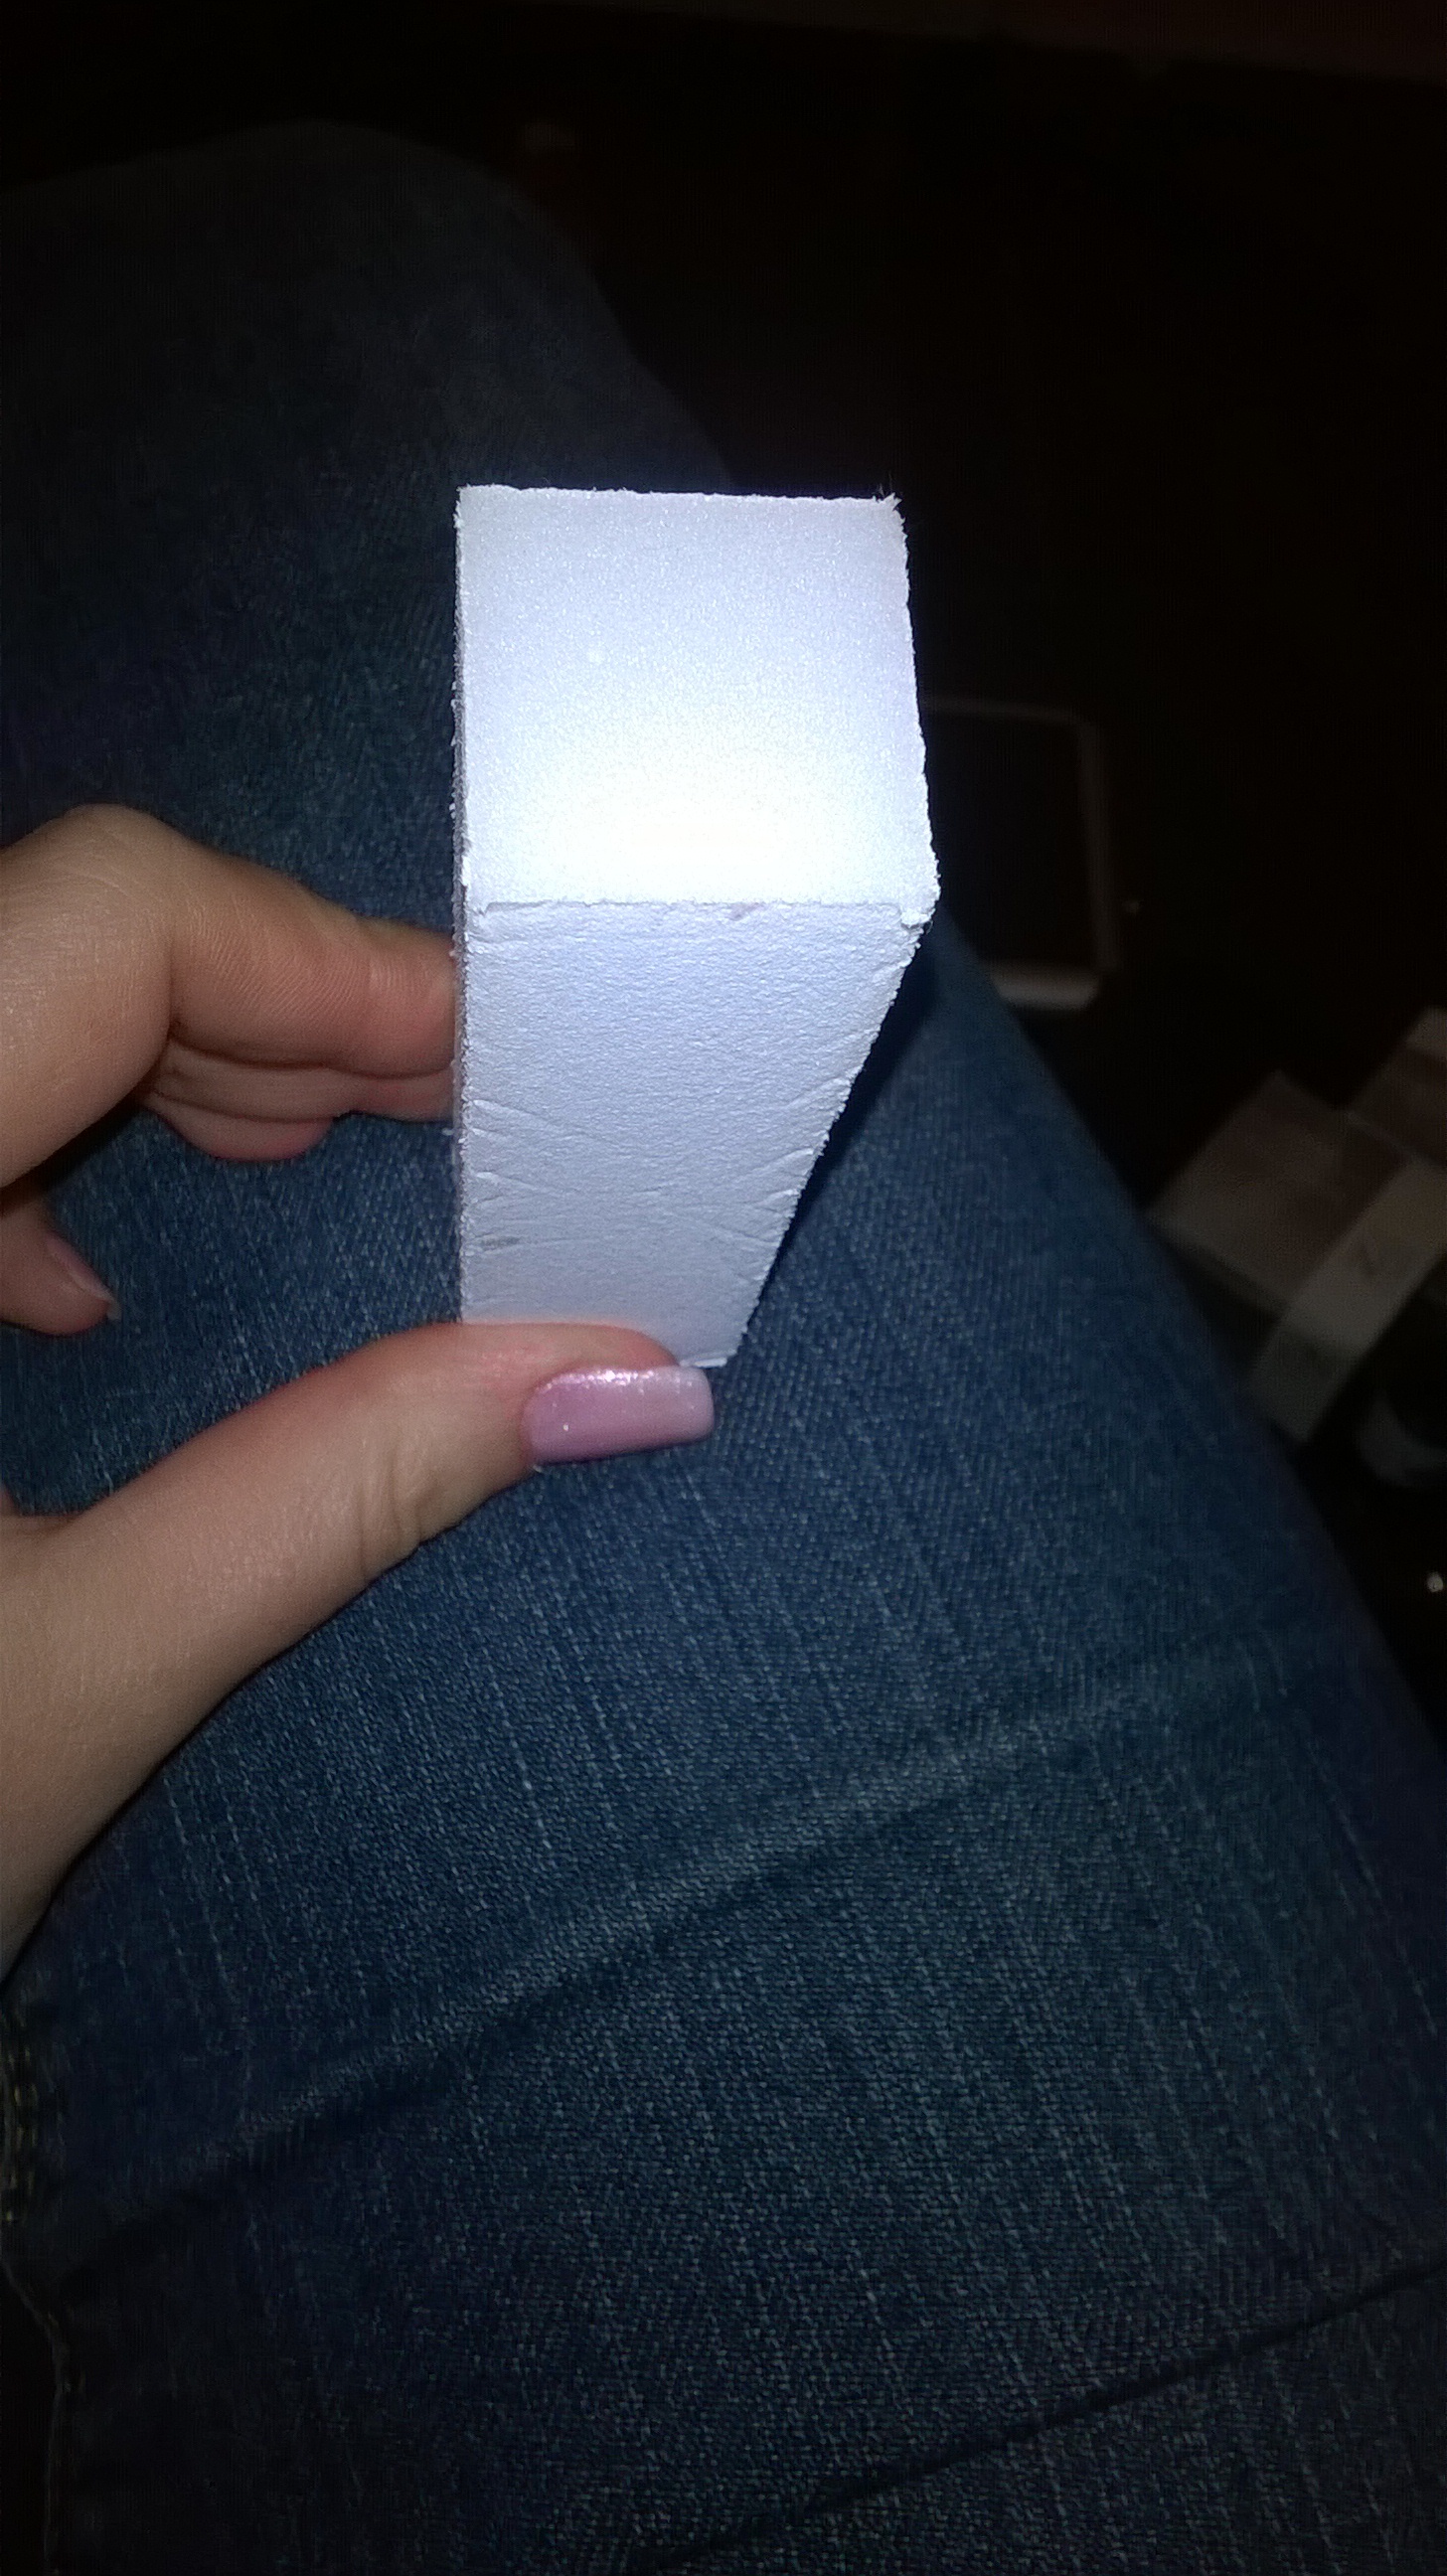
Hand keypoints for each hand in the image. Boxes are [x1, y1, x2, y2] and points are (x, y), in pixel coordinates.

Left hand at [1, 807, 710, 1966]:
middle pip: (40, 936)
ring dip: (147, 1063)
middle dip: (263, 1010)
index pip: (99, 923)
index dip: (322, 959)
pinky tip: (78, 1292)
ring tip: (310, 1171)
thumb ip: (341, 1494)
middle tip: (446, 1126)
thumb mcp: (69, 1679)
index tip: (492, 1065)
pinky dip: (18, 1150)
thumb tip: (615, 1378)